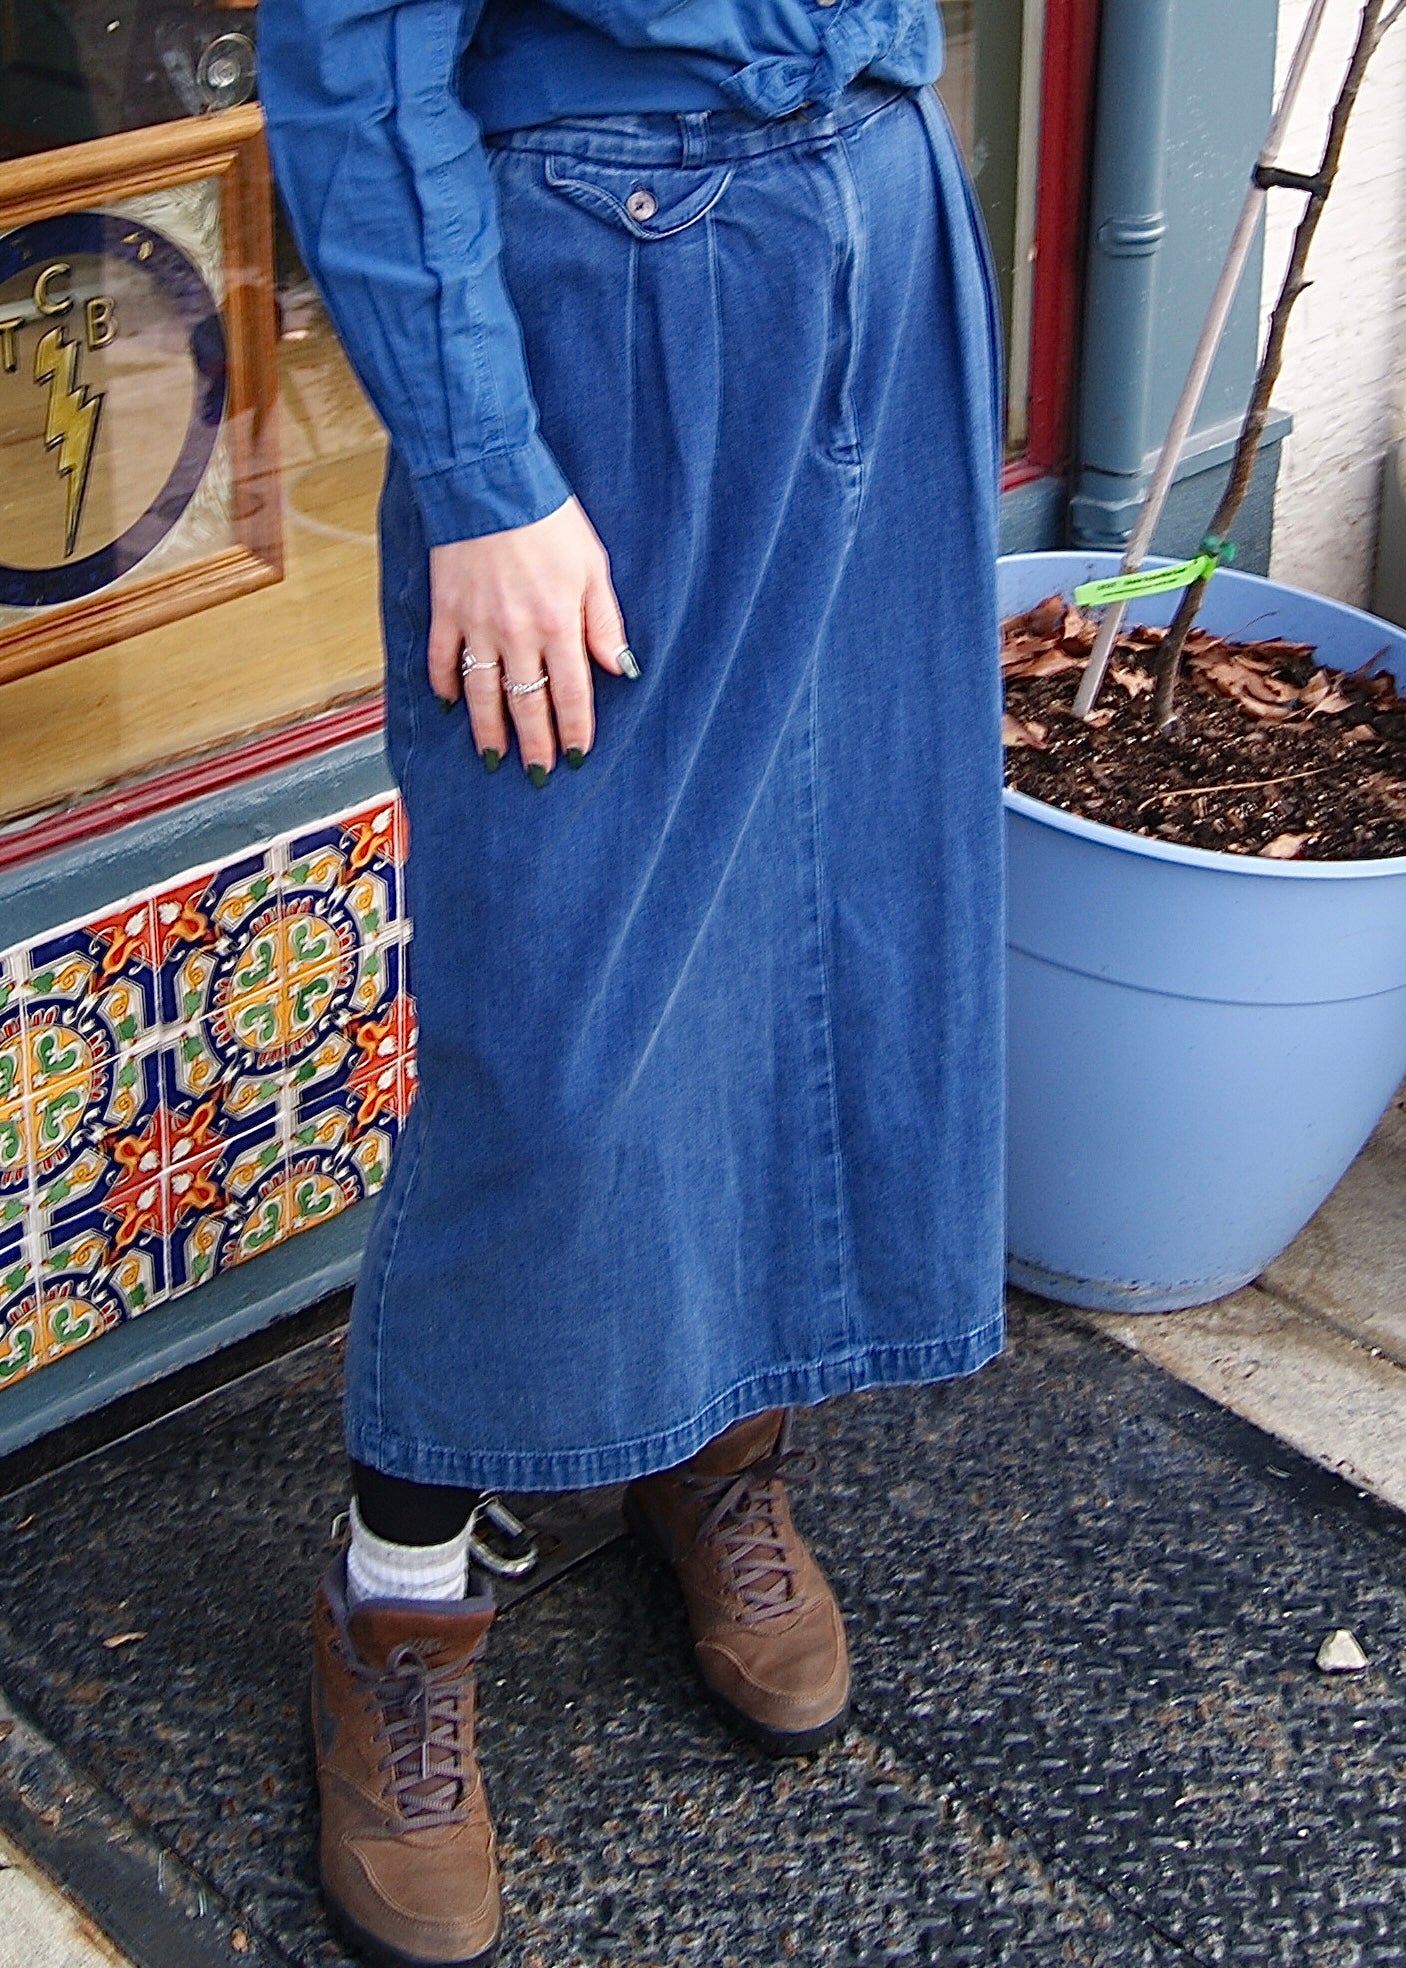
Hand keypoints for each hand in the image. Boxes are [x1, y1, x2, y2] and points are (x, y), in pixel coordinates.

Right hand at [427, 498, 635, 780]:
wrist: (488, 480)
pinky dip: (445, 686)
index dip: (575, 730)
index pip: (572, 694)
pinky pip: (443, 660)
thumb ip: (604, 622)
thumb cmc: (548, 518)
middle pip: (528, 704)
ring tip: (494, 757)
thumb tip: (621, 668)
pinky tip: (451, 707)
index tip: (577, 756)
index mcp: (559, 625)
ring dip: (490, 730)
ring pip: (483, 694)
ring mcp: (477, 626)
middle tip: (538, 773)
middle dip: (535, 744)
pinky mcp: (446, 610)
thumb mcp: (593, 566)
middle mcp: (517, 635)